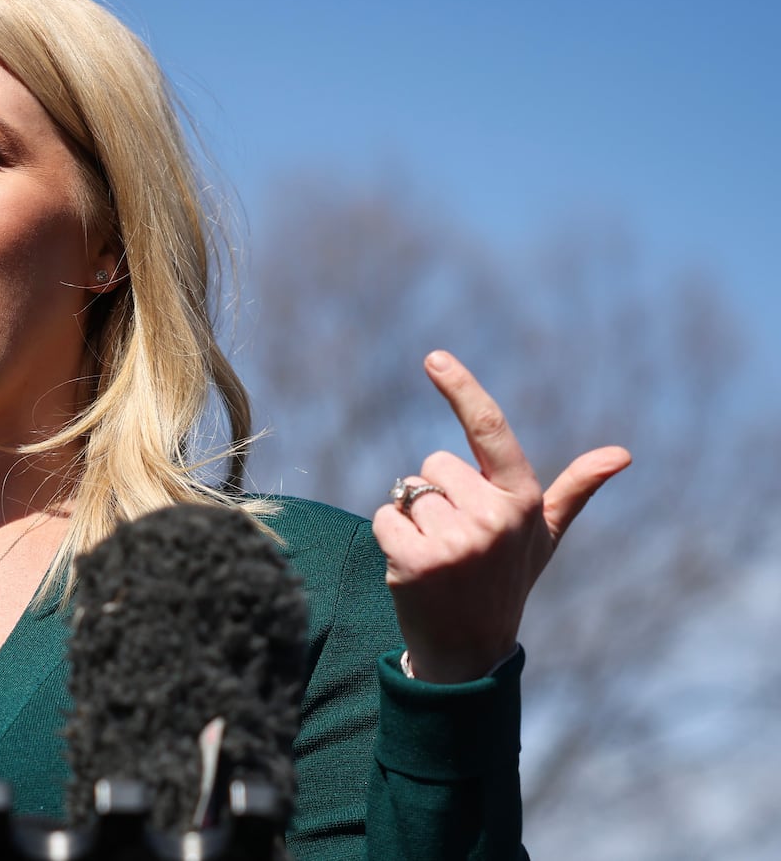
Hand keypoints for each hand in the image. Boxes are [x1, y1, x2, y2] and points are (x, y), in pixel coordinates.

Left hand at [372, 350, 631, 682]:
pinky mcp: (418, 561)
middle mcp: (493, 518)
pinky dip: (390, 536)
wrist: (470, 648)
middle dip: (437, 494)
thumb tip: (622, 454)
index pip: (490, 431)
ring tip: (439, 557)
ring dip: (413, 519)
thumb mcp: (543, 535)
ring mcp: (456, 541)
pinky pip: (384, 516)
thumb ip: (575, 490)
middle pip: (433, 465)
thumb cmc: (505, 581)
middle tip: (457, 539)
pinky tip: (414, 567)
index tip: (434, 357)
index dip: (462, 390)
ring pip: (407, 492)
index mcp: (522, 501)